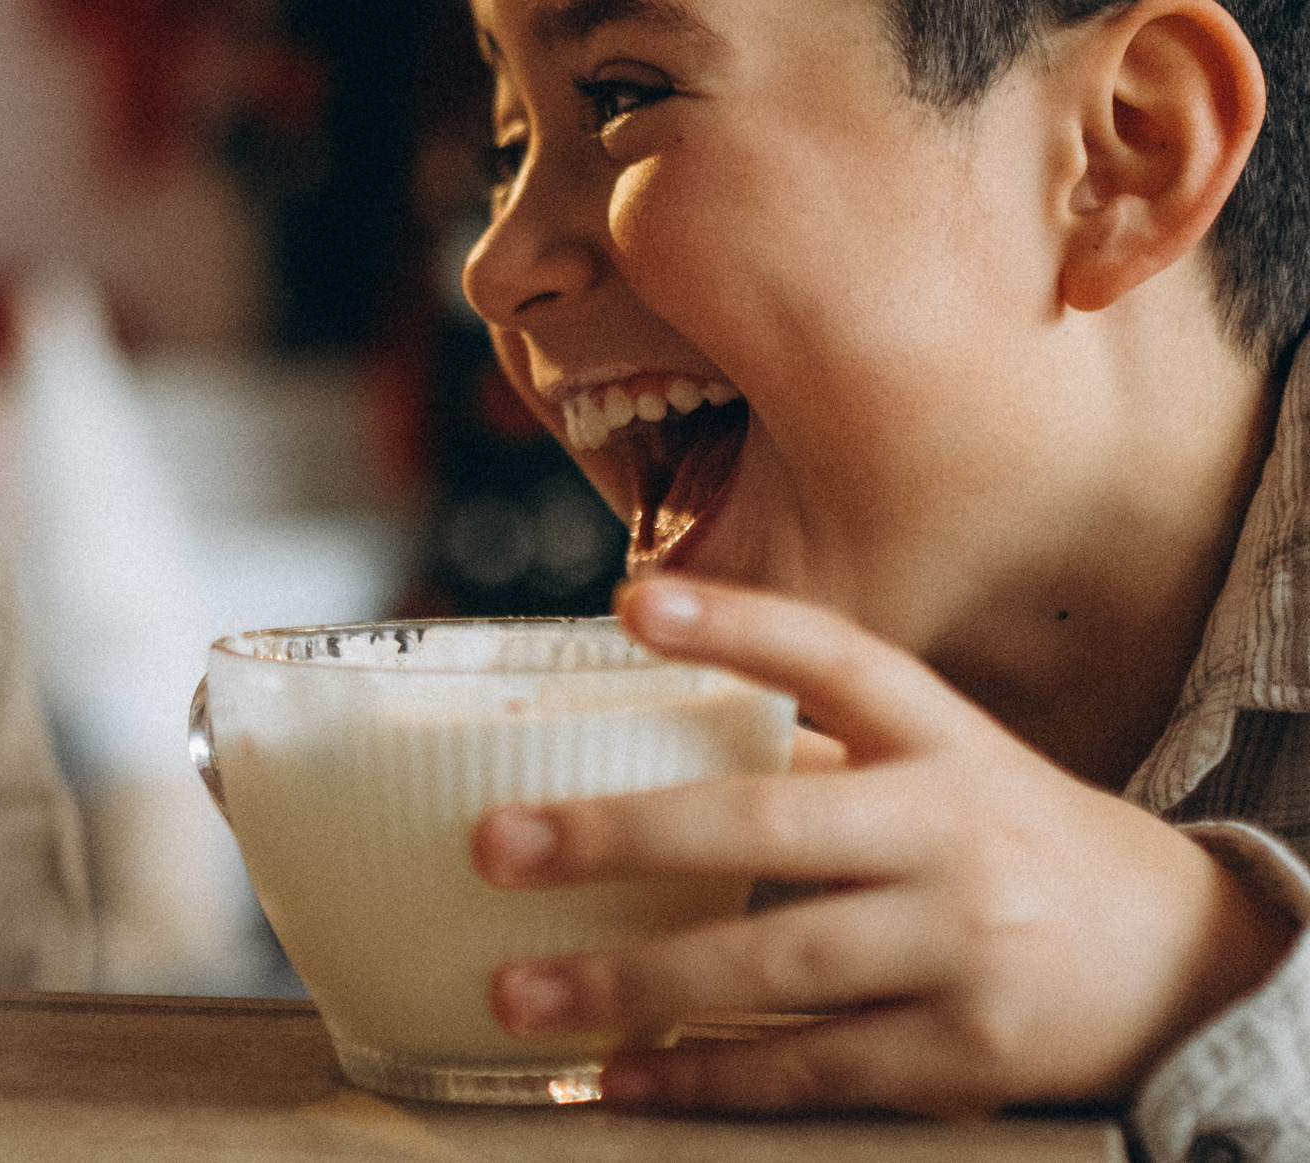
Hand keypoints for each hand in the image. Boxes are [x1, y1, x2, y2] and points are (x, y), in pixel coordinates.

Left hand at [470, 575, 1297, 1115]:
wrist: (1186, 961)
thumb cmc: (1013, 844)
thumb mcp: (943, 765)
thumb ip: (818, 745)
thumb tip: (635, 713)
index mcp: (942, 739)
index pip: (835, 658)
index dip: (734, 623)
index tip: (628, 603)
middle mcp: (951, 832)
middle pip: (766, 822)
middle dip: (618, 835)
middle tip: (498, 846)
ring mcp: (961, 947)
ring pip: (771, 964)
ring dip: (631, 983)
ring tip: (518, 991)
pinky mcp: (965, 1056)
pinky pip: (811, 1069)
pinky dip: (705, 1081)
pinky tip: (616, 1079)